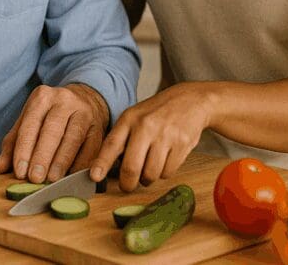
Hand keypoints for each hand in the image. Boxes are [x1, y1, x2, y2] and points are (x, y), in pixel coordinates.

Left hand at [0, 83, 109, 183]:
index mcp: (42, 97)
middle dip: (43, 156)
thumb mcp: (30, 120)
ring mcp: (84, 112)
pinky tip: (73, 177)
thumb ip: (14, 142)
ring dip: (62, 161)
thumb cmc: (50, 115)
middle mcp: (64, 100)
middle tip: (35, 178)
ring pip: (73, 137)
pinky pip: (91, 147)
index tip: (20, 172)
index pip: (30, 124)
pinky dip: (82, 164)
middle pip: (52, 130)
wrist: (85, 99)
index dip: (24, 149)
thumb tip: (1, 168)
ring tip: (53, 180)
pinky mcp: (99, 126)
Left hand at [89, 82, 213, 191]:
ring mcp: (165, 135)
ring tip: (151, 166)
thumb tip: (105, 167)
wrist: (191, 100)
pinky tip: (166, 159)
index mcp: (130, 118)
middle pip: (131, 167)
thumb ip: (122, 138)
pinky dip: (165, 172)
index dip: (102, 163)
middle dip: (127, 184)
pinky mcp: (182, 144)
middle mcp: (146, 126)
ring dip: (148, 178)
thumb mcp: (136, 117)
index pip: (112, 144)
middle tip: (127, 186)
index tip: (95, 177)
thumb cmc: (158, 113)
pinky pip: (168, 173)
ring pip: (150, 174)